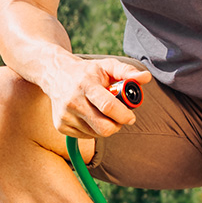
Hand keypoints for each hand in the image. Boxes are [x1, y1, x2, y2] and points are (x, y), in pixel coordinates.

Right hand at [37, 57, 151, 138]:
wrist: (55, 74)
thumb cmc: (86, 71)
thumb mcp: (106, 66)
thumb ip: (127, 71)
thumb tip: (146, 77)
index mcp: (86, 85)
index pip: (108, 106)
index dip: (124, 115)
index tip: (131, 117)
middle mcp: (73, 101)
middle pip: (103, 128)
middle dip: (117, 125)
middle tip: (119, 117)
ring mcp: (65, 116)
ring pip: (96, 134)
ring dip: (105, 127)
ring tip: (101, 112)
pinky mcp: (60, 126)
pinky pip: (86, 136)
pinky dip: (93, 130)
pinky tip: (89, 116)